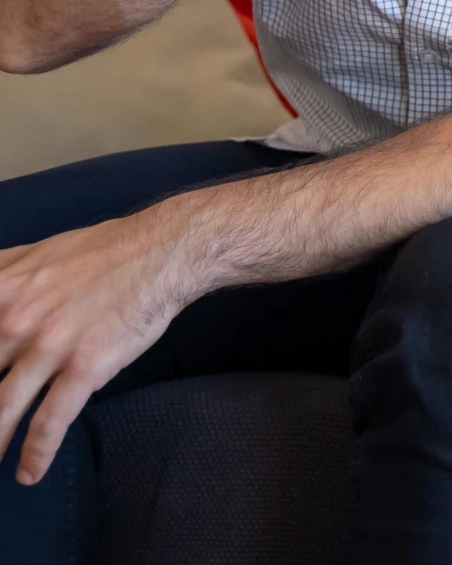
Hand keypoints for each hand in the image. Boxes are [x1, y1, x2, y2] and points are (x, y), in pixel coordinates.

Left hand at [0, 213, 195, 483]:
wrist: (162, 252)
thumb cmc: (103, 251)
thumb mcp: (37, 253)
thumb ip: (1, 272)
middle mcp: (13, 320)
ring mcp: (48, 346)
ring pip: (3, 408)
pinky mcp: (83, 366)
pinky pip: (51, 419)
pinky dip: (36, 452)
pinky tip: (28, 473)